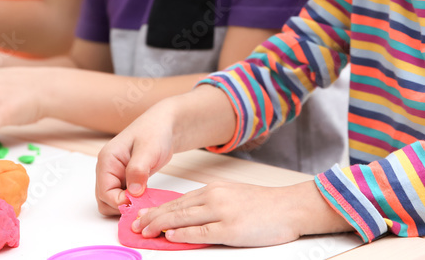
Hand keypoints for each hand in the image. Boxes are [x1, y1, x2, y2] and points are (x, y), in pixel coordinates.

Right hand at [95, 100, 178, 215]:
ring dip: (127, 206)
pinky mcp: (124, 180)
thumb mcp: (148, 149)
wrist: (164, 125)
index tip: (138, 202)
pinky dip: (133, 202)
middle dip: (121, 206)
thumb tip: (132, 193)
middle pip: (105, 200)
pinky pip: (123, 197)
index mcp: (107, 160)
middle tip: (142, 204)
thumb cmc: (155, 132)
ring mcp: (115, 175)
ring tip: (145, 201)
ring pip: (112, 202)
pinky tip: (146, 198)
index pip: (105, 192)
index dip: (120, 201)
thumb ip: (138, 170)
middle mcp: (107, 169)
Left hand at [132, 181, 351, 246]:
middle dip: (153, 217)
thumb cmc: (264, 206)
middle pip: (176, 208)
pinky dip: (183, 234)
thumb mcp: (233, 197)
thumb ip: (211, 204)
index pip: (179, 200)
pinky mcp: (231, 228)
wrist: (289, 207)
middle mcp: (215, 197)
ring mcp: (222, 212)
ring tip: (144, 231)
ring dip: (161, 225)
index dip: (158, 209)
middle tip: (135, 225)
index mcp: (214, 189)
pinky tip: (170, 236)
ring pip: (184, 218)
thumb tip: (187, 217)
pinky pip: (201, 231)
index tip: (142, 216)